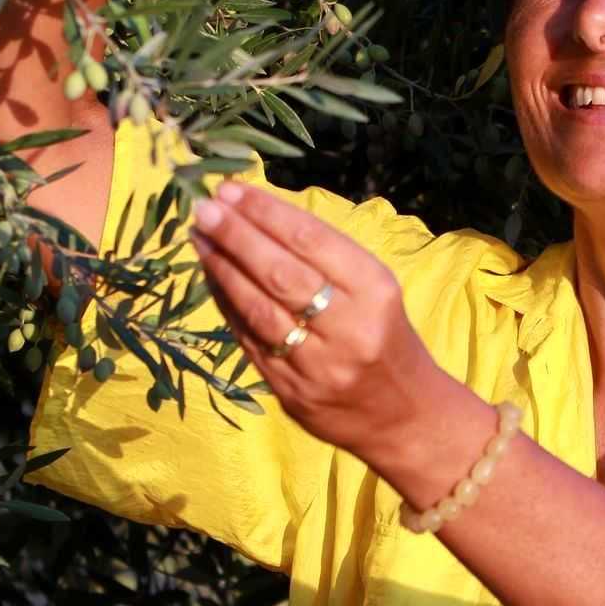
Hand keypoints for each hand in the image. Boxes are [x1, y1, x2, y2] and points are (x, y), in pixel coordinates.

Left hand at [188, 181, 449, 460]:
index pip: (311, 240)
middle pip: (280, 273)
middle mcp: (348, 328)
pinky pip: (250, 340)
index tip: (231, 189)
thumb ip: (323, 256)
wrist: (404, 416)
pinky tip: (211, 277)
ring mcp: (318, 365)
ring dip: (222, 268)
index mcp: (374, 290)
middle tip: (204, 207)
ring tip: (199, 237)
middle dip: (236, 235)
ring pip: (258, 308)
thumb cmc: (386, 337)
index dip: (266, 212)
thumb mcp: (374, 289)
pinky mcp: (292, 392)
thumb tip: (257, 213)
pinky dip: (226, 305)